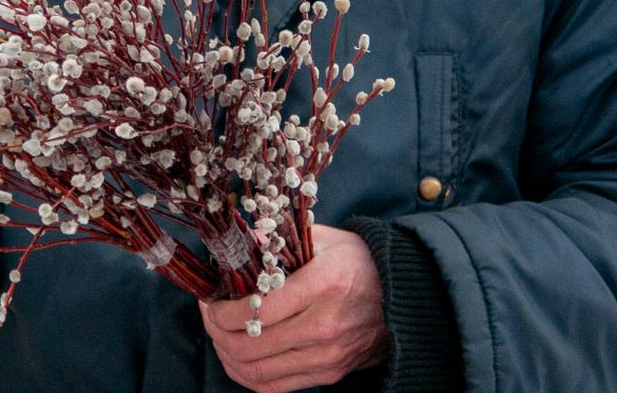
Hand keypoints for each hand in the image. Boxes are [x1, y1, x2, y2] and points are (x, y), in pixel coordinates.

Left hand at [199, 225, 390, 392]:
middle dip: (217, 332)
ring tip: (219, 334)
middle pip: (249, 345)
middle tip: (209, 315)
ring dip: (227, 354)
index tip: (211, 298)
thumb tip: (238, 243)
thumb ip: (278, 241)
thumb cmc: (361, 262)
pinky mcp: (328, 374)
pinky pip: (273, 386)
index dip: (220, 310)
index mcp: (322, 285)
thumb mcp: (323, 239)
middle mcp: (324, 325)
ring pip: (256, 371)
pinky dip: (246, 375)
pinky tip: (237, 356)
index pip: (255, 309)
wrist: (406, 296)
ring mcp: (327, 355)